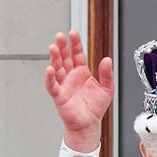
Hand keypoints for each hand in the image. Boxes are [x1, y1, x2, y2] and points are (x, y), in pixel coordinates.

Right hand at [44, 30, 113, 151]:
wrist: (89, 124)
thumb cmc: (95, 107)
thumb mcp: (107, 88)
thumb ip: (106, 74)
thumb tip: (107, 59)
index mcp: (82, 72)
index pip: (77, 54)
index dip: (75, 44)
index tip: (73, 33)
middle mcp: (71, 76)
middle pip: (64, 58)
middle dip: (62, 47)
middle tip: (60, 36)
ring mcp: (64, 84)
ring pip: (57, 68)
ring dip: (54, 58)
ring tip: (53, 47)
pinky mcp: (59, 95)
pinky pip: (52, 84)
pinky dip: (50, 77)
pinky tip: (50, 69)